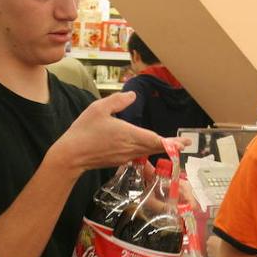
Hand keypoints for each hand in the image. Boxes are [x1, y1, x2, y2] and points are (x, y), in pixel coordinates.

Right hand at [49, 91, 190, 172]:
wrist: (70, 156)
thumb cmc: (84, 131)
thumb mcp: (99, 109)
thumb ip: (118, 101)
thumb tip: (133, 96)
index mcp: (130, 135)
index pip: (157, 140)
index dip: (173, 142)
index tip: (186, 142)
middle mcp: (131, 148)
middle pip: (156, 148)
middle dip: (171, 145)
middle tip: (184, 143)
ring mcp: (125, 156)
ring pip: (147, 152)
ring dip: (159, 148)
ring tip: (169, 144)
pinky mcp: (118, 161)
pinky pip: (137, 154)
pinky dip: (145, 150)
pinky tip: (145, 146)